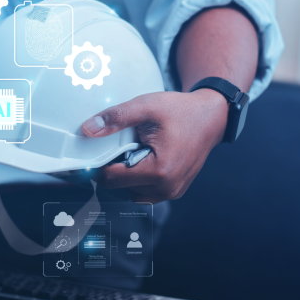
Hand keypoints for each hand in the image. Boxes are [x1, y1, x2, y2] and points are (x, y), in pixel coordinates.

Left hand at [82, 89, 227, 202]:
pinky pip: (145, 191)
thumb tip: (88, 129)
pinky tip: (146, 158)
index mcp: (159, 171)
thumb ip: (116, 118)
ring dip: (127, 174)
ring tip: (138, 150)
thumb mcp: (145, 107)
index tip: (97, 149)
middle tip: (126, 144)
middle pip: (120, 187)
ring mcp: (172, 192)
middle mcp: (166, 188)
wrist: (210, 117)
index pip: (112, 179)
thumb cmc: (181, 111)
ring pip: (131, 191)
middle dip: (116, 166)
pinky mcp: (174, 191)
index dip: (99, 164)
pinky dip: (140, 177)